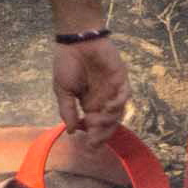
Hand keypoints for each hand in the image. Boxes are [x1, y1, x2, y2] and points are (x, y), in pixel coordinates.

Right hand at [43, 27, 129, 187]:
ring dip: (108, 120)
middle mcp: (103, 99)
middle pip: (109, 123)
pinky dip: (118, 104)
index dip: (94, 137)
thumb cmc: (67, 62)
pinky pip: (124, 95)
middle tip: (94, 142)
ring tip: (94, 120)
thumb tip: (71, 132)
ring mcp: (113, 89)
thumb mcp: (62, 90)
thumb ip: (67, 111)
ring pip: (118, 113)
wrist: (76, 40)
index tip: (88, 147)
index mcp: (89, 103)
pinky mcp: (121, 79)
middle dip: (103, 135)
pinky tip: (107, 107)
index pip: (96, 126)